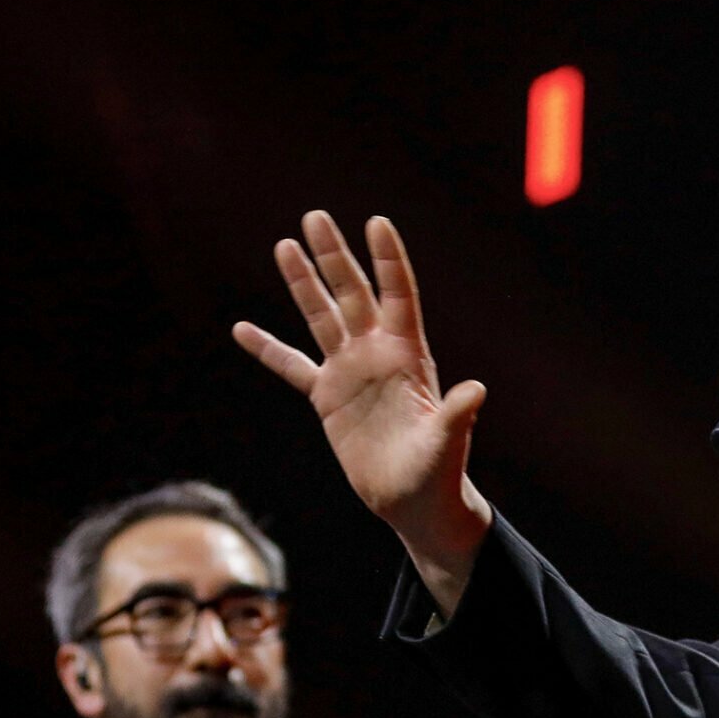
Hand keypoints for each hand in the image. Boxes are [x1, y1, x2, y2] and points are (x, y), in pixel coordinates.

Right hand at [234, 212, 489, 614]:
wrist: (414, 501)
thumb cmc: (438, 471)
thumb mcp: (447, 442)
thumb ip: (457, 414)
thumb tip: (476, 391)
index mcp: (409, 356)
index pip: (399, 296)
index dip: (389, 261)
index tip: (376, 222)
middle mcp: (378, 355)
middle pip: (353, 294)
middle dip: (334, 256)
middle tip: (314, 216)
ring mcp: (351, 372)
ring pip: (321, 317)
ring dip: (303, 283)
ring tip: (283, 244)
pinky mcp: (327, 397)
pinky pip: (292, 366)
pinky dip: (269, 349)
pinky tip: (242, 328)